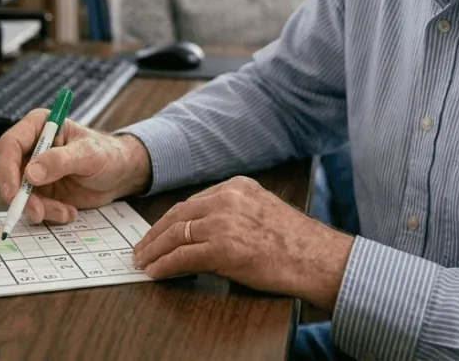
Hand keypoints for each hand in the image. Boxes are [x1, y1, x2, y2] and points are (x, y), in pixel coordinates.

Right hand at [0, 108, 151, 224]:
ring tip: (65, 212)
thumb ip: (60, 161)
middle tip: (37, 212)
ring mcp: (34, 171)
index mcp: (39, 126)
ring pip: (19, 195)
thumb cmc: (107, 154)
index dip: (6, 168)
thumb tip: (30, 174)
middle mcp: (31, 148)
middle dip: (21, 196)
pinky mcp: (40, 191)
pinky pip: (33, 207)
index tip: (13, 192)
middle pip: (8, 173)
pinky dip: (49, 214)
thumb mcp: (88, 154)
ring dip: (40, 209)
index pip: (10, 145)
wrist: (120, 174)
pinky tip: (69, 212)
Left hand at [132, 176, 353, 310]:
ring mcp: (224, 222)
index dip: (170, 220)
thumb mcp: (262, 211)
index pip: (192, 202)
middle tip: (141, 249)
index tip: (157, 232)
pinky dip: (165, 265)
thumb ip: (235, 212)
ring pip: (176, 234)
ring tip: (143, 262)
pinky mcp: (223, 248)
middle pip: (178, 215)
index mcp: (237, 186)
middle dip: (155, 234)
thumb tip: (204, 231)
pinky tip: (156, 272)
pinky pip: (183, 257)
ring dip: (155, 251)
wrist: (318, 259)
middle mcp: (228, 198)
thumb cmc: (296, 243)